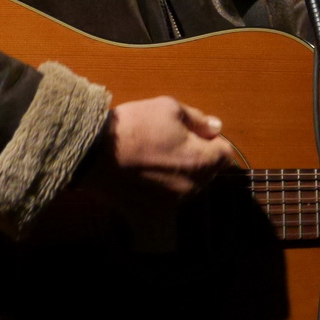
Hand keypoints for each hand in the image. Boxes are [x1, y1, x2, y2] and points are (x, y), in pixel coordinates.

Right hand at [100, 95, 237, 196]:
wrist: (94, 152)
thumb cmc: (136, 125)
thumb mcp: (170, 108)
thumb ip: (198, 120)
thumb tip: (216, 128)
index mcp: (202, 162)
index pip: (225, 155)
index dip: (213, 142)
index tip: (194, 133)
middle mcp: (192, 187)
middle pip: (208, 172)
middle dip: (199, 157)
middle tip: (173, 142)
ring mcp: (172, 202)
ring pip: (188, 185)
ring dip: (181, 172)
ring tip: (156, 156)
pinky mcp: (152, 210)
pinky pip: (168, 196)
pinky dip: (163, 185)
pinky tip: (145, 172)